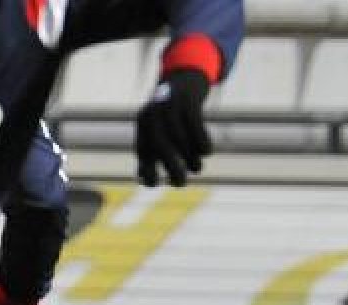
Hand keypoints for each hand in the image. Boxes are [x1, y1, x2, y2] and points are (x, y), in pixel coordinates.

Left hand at [135, 69, 211, 186]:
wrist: (184, 78)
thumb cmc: (173, 114)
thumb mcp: (158, 128)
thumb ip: (154, 150)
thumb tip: (150, 180)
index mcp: (144, 123)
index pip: (141, 150)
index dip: (145, 169)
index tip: (154, 184)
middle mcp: (154, 114)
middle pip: (161, 145)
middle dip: (171, 168)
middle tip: (181, 184)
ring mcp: (172, 106)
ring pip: (181, 138)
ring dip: (190, 159)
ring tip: (197, 168)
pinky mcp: (190, 102)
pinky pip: (197, 128)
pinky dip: (203, 144)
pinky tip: (206, 152)